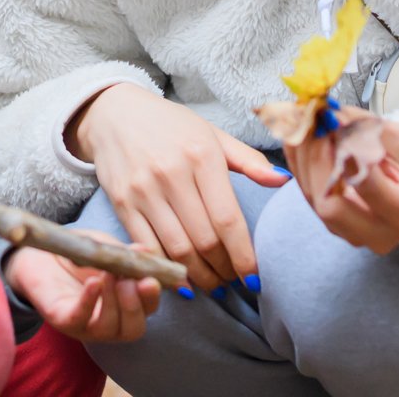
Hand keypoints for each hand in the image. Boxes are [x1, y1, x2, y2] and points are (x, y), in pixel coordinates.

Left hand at [5, 240, 161, 343]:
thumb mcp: (107, 249)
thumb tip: (147, 251)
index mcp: (125, 304)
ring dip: (113, 302)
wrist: (41, 252)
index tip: (151, 278)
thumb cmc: (80, 253)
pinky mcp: (63, 320)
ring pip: (109, 329)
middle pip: (133, 328)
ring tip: (108, 275)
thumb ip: (126, 254)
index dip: (153, 296)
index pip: (148, 308)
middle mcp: (110, 321)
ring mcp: (86, 324)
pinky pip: (79, 319)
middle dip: (136, 307)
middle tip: (130, 282)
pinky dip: (89, 303)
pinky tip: (93, 283)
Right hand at [65, 83, 286, 291]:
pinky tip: (182, 279)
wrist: (115, 114)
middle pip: (205, 240)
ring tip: (214, 284)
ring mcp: (143, 190)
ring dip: (199, 276)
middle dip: (224, 269)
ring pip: (177, 249)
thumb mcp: (212, 134)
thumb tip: (284, 181)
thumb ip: (249, 160)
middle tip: (234, 282)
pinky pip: (147, 247)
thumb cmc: (171, 126)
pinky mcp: (121, 203)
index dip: (243, 256)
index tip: (254, 278)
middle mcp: (172, 174)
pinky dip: (166, 270)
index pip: (228, 219)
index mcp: (201, 155)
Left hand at [281, 107, 398, 255]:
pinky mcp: (334, 225)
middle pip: (330, 205)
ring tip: (304, 121)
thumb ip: (367, 127)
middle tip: (312, 121)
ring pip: (313, 198)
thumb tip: (331, 115)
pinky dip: (300, 162)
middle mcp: (380, 233)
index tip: (333, 120)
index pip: (364, 185)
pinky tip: (300, 135)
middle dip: (315, 158)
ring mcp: (353, 233)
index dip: (342, 150)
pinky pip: (308, 194)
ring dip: (302, 156)